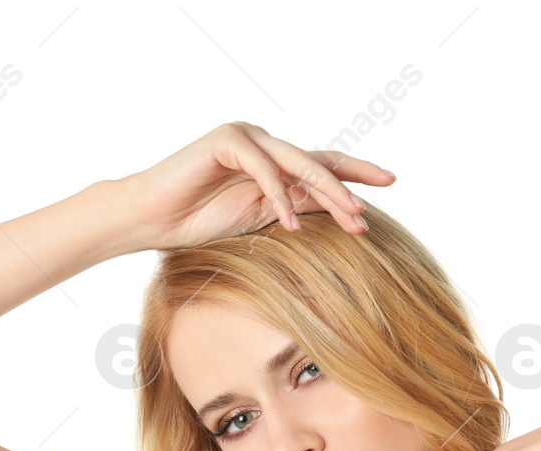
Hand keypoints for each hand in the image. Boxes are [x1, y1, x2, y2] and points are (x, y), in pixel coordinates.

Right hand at [115, 121, 394, 251]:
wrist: (150, 219)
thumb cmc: (198, 221)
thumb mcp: (259, 219)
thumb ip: (295, 206)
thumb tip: (339, 213)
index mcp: (273, 162)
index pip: (321, 165)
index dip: (355, 173)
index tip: (390, 182)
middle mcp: (263, 143)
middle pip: (317, 162)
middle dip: (350, 185)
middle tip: (376, 205)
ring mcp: (246, 137)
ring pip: (298, 162)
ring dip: (327, 191)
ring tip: (352, 217)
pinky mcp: (227, 140)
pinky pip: (264, 168)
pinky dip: (280, 196)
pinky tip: (292, 224)